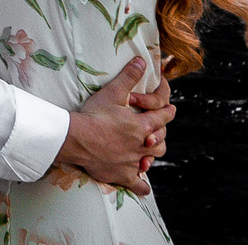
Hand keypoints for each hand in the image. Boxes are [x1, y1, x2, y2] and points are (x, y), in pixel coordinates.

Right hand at [55, 55, 173, 194]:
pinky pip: (137, 184)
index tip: (170, 109)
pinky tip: (142, 186)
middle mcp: (141, 145)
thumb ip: (129, 77)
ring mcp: (133, 162)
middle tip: (155, 131)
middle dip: (160, 135)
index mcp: (141, 125)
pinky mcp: (122, 175)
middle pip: (160, 142)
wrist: (77, 138)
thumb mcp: (112, 92)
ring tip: (148, 151)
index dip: (167, 112)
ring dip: (152, 156)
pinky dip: (141, 185)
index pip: (162, 117)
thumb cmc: (94, 114)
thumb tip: (142, 60)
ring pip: (151, 160)